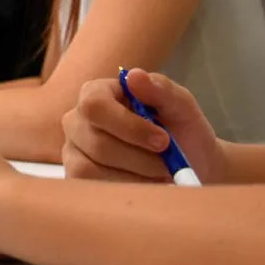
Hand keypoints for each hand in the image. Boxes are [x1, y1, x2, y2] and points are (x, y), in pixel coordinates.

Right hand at [60, 69, 225, 183]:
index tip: (163, 140)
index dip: (128, 126)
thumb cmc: (182, 132)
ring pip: (92, 169)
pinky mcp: (77, 177)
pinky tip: (144, 184)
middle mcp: (77, 120)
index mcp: (97, 93)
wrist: (190, 167)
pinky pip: (93, 188)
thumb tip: (134, 75)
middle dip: (139, 158)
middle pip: (96, 142)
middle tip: (167, 164)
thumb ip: (162, 89)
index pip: (95, 105)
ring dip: (135, 176)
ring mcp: (73, 150)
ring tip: (158, 174)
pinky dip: (126, 190)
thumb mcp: (182, 107)